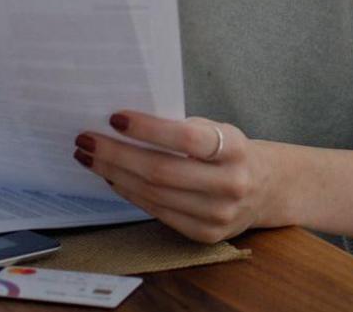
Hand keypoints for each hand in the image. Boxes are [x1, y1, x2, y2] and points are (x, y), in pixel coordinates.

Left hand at [74, 111, 284, 243]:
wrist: (267, 188)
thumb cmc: (230, 151)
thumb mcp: (218, 131)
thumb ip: (182, 129)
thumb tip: (122, 125)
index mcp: (235, 149)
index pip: (186, 139)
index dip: (148, 129)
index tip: (114, 117)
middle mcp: (230, 184)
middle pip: (160, 171)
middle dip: (116, 154)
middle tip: (85, 139)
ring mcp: (218, 215)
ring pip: (154, 195)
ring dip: (114, 174)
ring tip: (90, 156)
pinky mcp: (204, 235)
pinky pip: (157, 212)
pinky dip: (130, 193)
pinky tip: (113, 178)